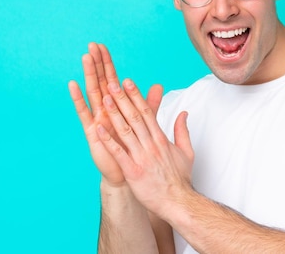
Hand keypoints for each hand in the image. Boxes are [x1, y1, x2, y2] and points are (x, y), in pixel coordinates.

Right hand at [69, 43, 163, 186]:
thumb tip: (159, 86)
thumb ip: (150, 104)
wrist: (128, 173)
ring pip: (92, 92)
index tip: (103, 46)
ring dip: (89, 74)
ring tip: (86, 58)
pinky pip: (84, 113)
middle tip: (92, 45)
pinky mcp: (93, 131)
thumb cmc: (134, 148)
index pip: (112, 79)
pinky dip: (79, 99)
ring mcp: (98, 119)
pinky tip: (73, 85)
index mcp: (117, 106)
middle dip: (97, 63)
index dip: (108, 64)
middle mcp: (105, 110)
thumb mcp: (145, 122)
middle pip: (100, 81)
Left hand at [96, 77, 194, 217]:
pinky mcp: (133, 171)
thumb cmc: (180, 179)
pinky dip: (108, 140)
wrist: (178, 202)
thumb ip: (182, 130)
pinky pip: (118, 153)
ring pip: (126, 131)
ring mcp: (141, 157)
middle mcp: (151, 145)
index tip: (128, 83)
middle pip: (135, 117)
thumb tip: (183, 113)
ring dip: (114, 114)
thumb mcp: (187, 151)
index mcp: (161, 139)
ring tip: (104, 99)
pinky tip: (98, 129)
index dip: (136, 96)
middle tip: (112, 84)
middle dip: (123, 99)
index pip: (148, 112)